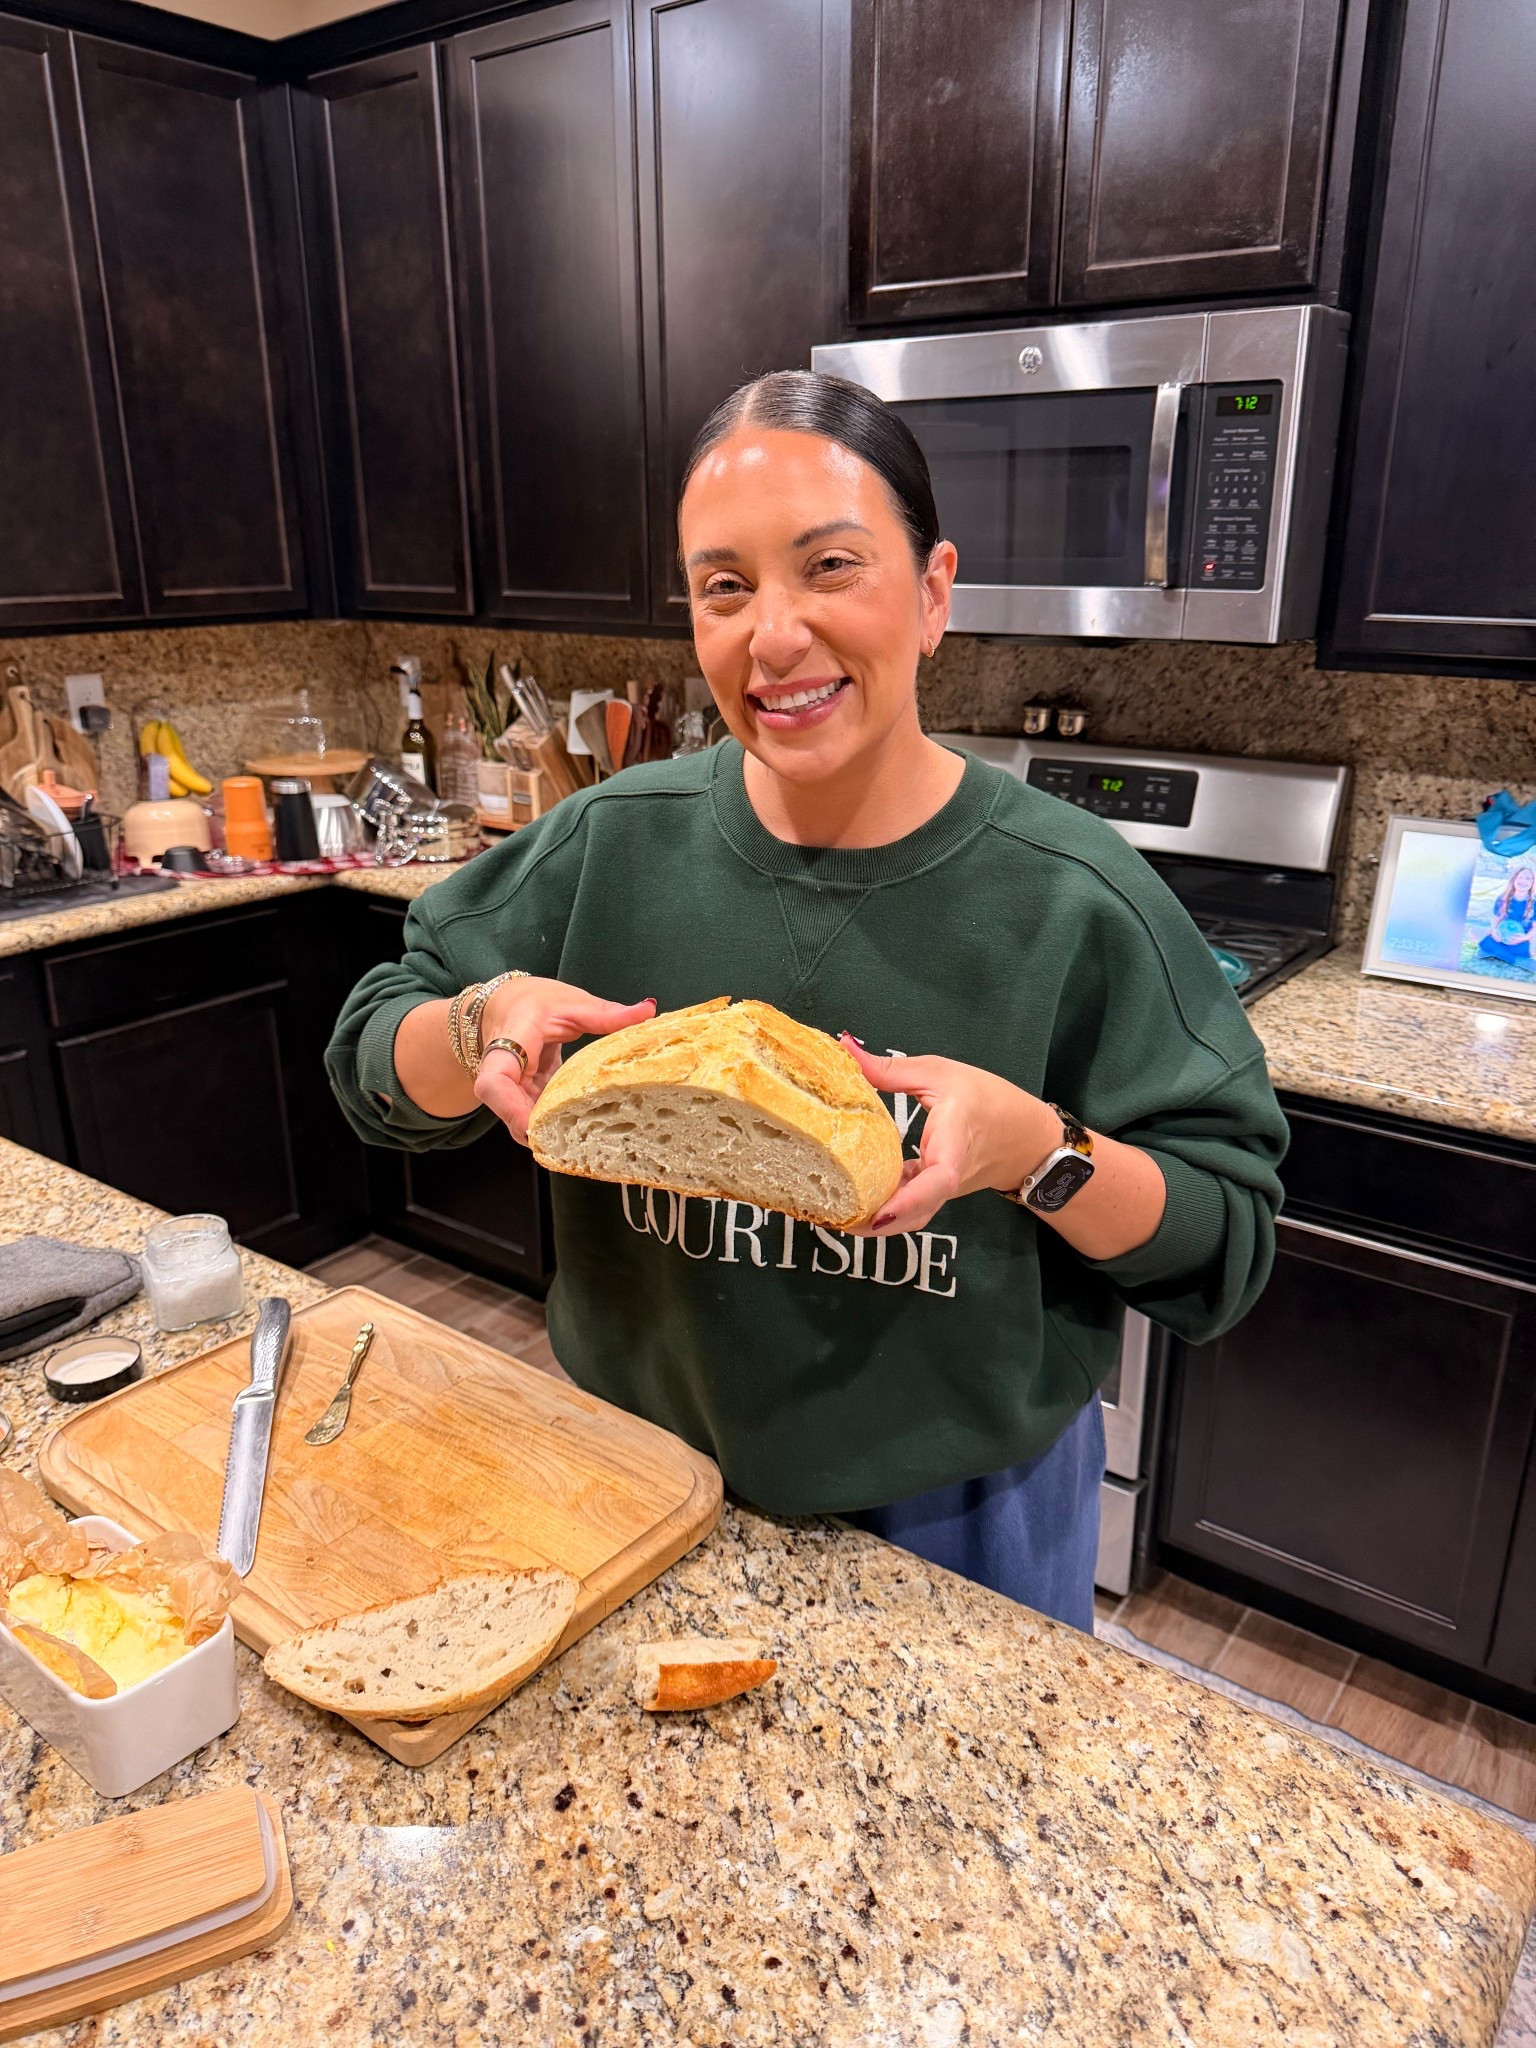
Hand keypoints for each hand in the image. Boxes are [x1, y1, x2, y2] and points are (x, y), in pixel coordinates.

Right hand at [475, 979, 655, 1142]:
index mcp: (512, 1039)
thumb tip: (648, 1010)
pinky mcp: (521, 1095)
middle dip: (537, 1131)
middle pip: (508, 1111)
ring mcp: (510, 1086)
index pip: (495, 1082)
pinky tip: (580, 1134)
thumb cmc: (532, 1000)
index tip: (535, 1128)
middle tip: (575, 1147)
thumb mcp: (571, 1003)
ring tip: (584, 1146)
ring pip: (519, 1119)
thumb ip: (607, 1013)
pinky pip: (531, 1115)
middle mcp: (502, 1069)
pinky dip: (552, 1125)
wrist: (505, 1003)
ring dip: (547, 1132)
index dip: (511, 1110)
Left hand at [840, 1040, 1058, 1235]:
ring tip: (836, 1216)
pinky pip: (911, 1205)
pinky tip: (854, 1198)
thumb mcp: (940, 1074)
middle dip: (876, 1223)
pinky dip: (885, 1206)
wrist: (1027, 1135)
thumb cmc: (989, 1100)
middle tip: (834, 1219)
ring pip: (912, 1215)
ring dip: (877, 1221)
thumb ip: (890, 1069)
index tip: (879, 1214)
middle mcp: (949, 1176)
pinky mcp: (936, 1191)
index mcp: (955, 1143)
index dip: (909, 1199)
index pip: (939, 1179)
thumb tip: (845, 1048)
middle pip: (916, 1212)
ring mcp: (943, 1189)